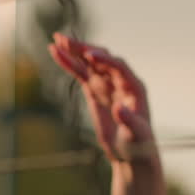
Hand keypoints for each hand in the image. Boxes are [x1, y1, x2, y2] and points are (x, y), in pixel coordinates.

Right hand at [48, 33, 155, 166]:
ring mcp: (107, 85)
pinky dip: (69, 64)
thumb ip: (129, 121)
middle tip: (65, 40)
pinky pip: (81, 74)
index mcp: (134, 87)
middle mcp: (121, 81)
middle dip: (84, 49)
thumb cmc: (139, 145)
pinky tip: (55, 53)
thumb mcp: (136, 135)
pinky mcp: (95, 92)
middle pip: (102, 59)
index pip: (119, 67)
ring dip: (74, 52)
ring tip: (56, 39)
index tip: (89, 55)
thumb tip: (119, 109)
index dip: (104, 60)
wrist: (131, 154)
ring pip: (89, 64)